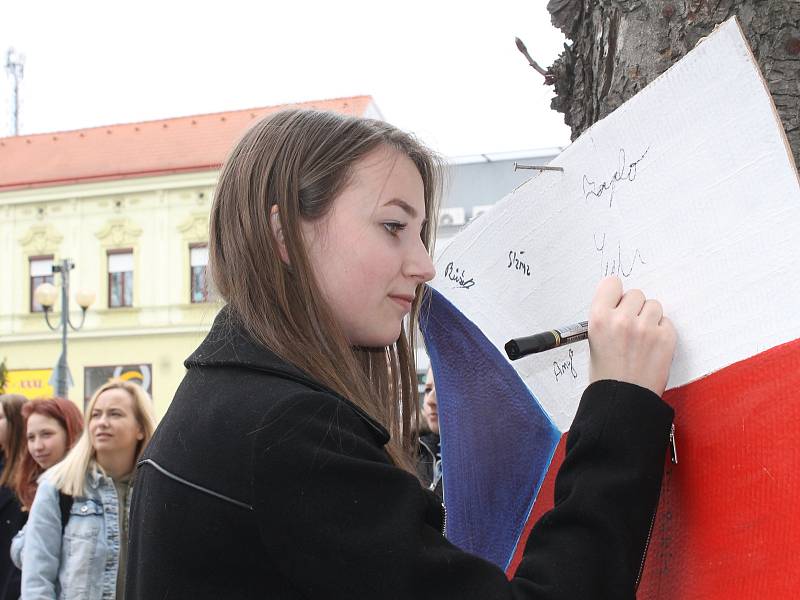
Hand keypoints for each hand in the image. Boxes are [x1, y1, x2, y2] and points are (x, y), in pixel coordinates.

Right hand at [588, 276, 675, 396]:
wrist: (623, 400)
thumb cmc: (607, 375)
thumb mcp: (594, 340)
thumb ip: (607, 317)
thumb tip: (620, 303)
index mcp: (599, 318)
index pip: (611, 284)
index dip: (615, 294)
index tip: (617, 301)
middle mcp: (622, 319)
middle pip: (636, 294)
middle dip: (634, 308)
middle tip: (630, 327)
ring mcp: (646, 328)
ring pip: (654, 305)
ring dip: (650, 318)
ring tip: (642, 338)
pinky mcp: (666, 337)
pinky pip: (667, 322)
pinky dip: (661, 332)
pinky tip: (651, 347)